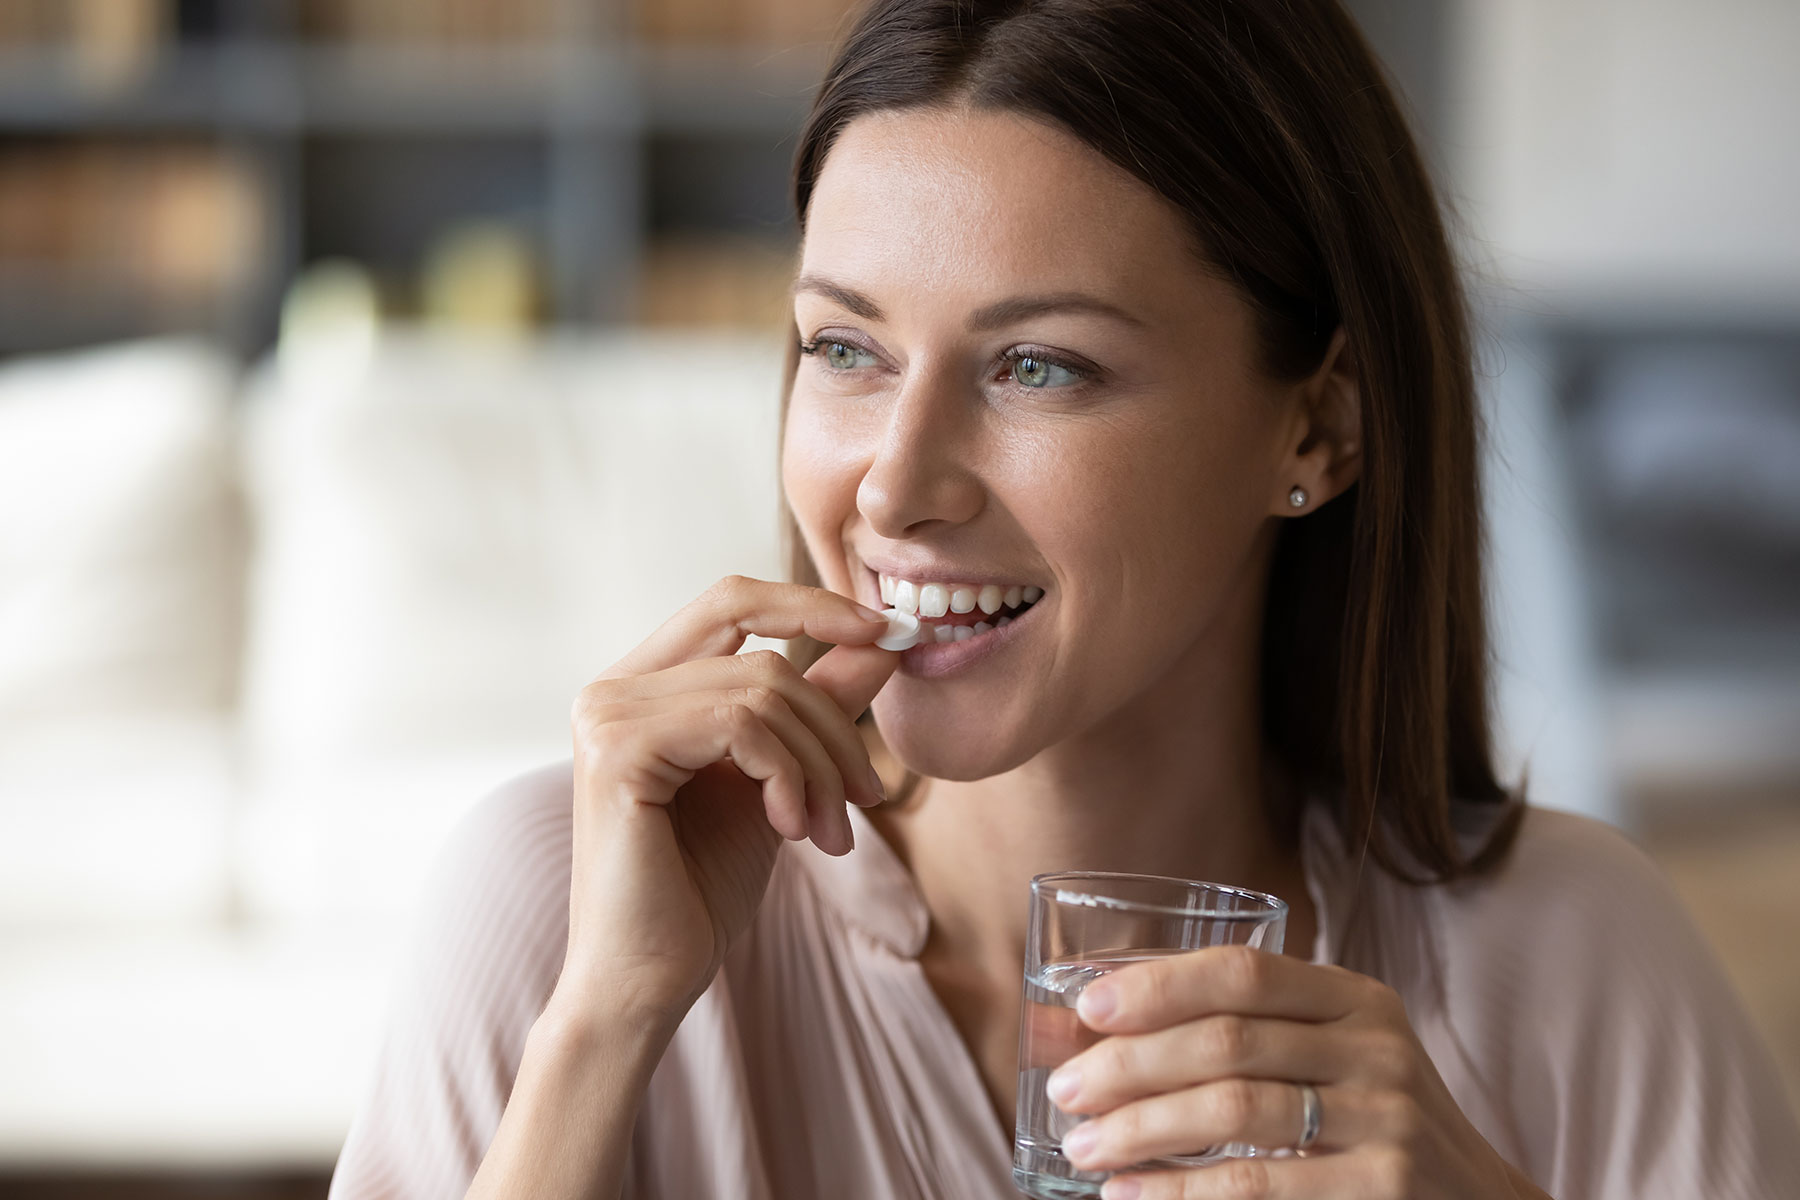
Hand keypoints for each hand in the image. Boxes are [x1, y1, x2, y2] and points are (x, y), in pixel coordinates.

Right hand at [552, 575, 899, 1026]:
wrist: (647, 979)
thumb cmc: (700, 887)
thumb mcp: (780, 780)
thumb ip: (818, 706)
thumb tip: (881, 641)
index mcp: (642, 685)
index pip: (732, 600)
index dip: (813, 604)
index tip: (891, 632)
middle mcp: (612, 688)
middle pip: (759, 649)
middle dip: (832, 720)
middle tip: (867, 795)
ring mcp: (607, 715)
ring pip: (761, 691)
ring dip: (820, 765)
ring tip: (830, 831)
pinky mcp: (618, 751)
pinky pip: (741, 725)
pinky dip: (789, 775)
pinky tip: (792, 829)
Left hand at [1044, 946, 1551, 1198]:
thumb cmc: (1370, 1123)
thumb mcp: (1331, 1057)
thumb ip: (1240, 1036)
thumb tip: (1085, 1027)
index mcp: (1356, 998)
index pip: (1245, 972)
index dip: (1159, 984)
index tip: (1087, 1008)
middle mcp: (1376, 1049)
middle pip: (1228, 1041)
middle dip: (1131, 1065)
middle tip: (1065, 1091)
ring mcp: (1385, 1121)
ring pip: (1235, 1111)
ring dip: (1142, 1129)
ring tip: (1083, 1147)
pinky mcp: (1380, 1188)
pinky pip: (1257, 1184)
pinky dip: (1180, 1192)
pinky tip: (1129, 1195)